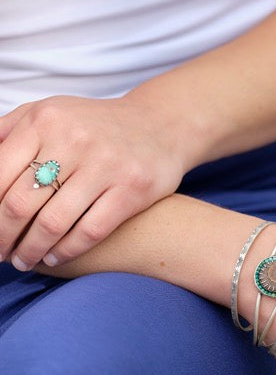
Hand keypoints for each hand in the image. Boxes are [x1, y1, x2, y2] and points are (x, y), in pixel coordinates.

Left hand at [0, 94, 186, 269]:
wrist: (161, 126)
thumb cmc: (93, 126)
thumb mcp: (50, 113)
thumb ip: (8, 133)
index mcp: (44, 120)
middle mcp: (73, 139)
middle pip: (20, 203)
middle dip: (3, 236)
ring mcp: (105, 165)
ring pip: (53, 223)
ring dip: (31, 250)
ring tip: (23, 261)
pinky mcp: (132, 189)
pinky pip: (90, 231)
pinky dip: (67, 251)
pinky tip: (55, 257)